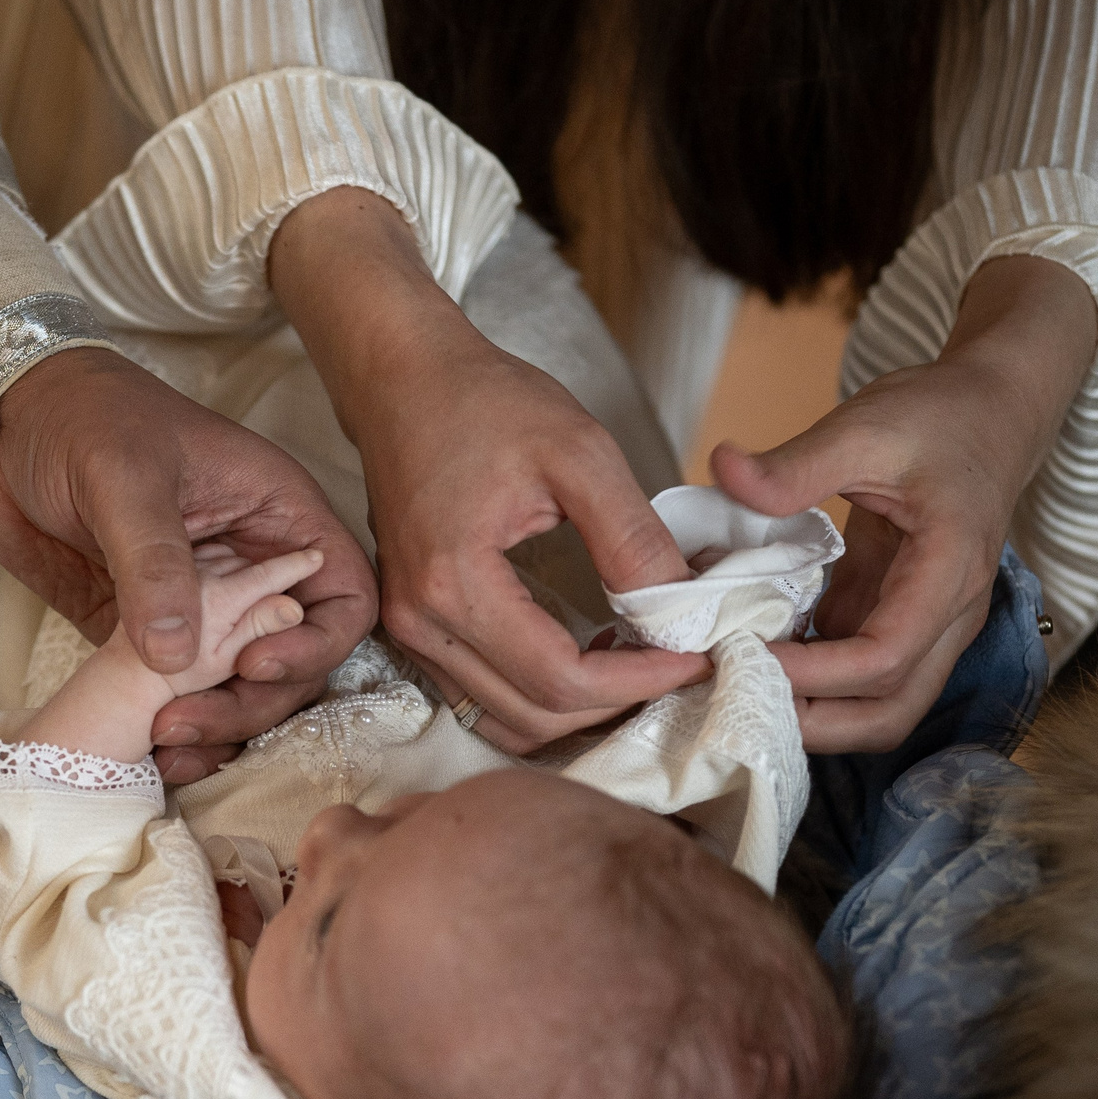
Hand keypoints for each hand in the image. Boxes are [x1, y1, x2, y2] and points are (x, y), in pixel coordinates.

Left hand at [0, 347, 375, 780]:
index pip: (342, 596)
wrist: (5, 427)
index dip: (317, 644)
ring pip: (239, 688)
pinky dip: (170, 727)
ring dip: (216, 728)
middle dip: (252, 702)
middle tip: (186, 721)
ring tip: (164, 747)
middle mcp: (250, 569)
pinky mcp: (149, 636)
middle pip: (293, 660)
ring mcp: (202, 608)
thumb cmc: (80, 419)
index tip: (255, 665)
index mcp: (275, 517)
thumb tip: (177, 655)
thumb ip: (154, 562)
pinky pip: (179, 695)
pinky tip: (144, 750)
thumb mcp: (123, 476)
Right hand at [270, 186, 707, 751]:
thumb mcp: (578, 452)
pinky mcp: (411, 624)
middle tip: (678, 664)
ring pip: (502, 719)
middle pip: (531, 716)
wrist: (401, 379)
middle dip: (614, 704)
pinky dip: (540, 695)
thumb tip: (682, 610)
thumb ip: (631, 536)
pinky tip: (587, 657)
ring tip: (636, 665)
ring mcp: (407, 629)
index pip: (559, 679)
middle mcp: (419, 622)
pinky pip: (480, 694)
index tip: (696, 657)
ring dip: (576, 710)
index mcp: (453, 584)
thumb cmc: (481, 403)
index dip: (637, 682)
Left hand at [715, 255, 1097, 751]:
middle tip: (730, 693)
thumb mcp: (865, 426)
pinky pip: (856, 675)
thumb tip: (724, 471)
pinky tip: (753, 655)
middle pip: (888, 712)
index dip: (812, 675)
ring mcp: (927, 624)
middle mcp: (948, 614)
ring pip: (877, 707)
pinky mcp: (897, 618)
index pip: (886, 659)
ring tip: (736, 683)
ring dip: (810, 710)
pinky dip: (809, 680)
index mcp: (948, 572)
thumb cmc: (939, 417)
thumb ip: (797, 462)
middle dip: (812, 721)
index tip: (742, 659)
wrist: (989, 411)